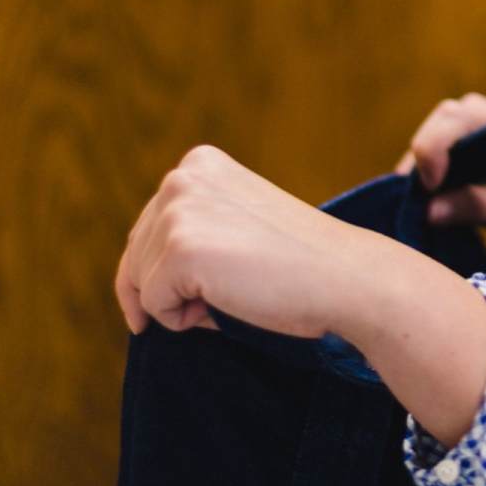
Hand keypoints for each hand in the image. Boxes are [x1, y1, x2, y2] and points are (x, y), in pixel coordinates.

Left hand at [114, 145, 356, 338]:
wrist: (349, 279)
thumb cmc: (304, 266)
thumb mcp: (242, 226)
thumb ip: (197, 233)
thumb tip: (139, 291)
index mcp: (200, 165)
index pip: (149, 228)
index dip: (168, 270)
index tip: (206, 288)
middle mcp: (182, 178)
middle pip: (135, 255)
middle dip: (168, 290)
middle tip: (228, 298)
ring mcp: (179, 212)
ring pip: (139, 282)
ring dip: (179, 305)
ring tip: (235, 297)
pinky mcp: (180, 250)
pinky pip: (152, 305)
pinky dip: (181, 321)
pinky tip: (229, 305)